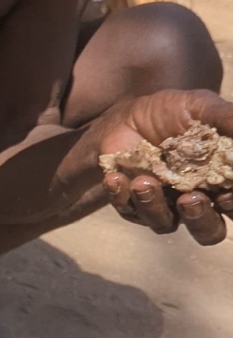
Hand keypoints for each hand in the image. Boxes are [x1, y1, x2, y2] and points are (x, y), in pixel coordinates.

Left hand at [100, 89, 232, 244]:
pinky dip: (121, 196)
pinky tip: (116, 177)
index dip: (232, 206)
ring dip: (154, 205)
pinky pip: (128, 210)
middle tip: (188, 199)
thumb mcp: (200, 107)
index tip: (224, 194)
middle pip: (207, 231)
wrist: (128, 114)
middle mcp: (196, 200)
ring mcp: (163, 206)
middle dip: (200, 220)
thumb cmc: (172, 112)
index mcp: (219, 181)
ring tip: (142, 181)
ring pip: (164, 224)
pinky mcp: (131, 204)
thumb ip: (226, 118)